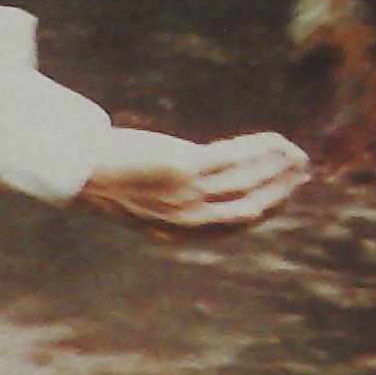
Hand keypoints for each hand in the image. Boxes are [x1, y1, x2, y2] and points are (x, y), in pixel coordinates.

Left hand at [75, 128, 309, 230]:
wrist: (73, 168)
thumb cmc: (103, 178)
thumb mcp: (139, 197)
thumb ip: (169, 199)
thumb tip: (196, 182)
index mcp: (176, 234)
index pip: (232, 227)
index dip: (264, 210)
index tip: (283, 194)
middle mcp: (186, 221)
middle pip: (249, 208)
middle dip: (281, 191)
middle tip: (302, 174)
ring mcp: (187, 196)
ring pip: (249, 183)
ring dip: (279, 167)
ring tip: (298, 155)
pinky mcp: (185, 168)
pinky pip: (236, 158)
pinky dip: (261, 148)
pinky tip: (275, 140)